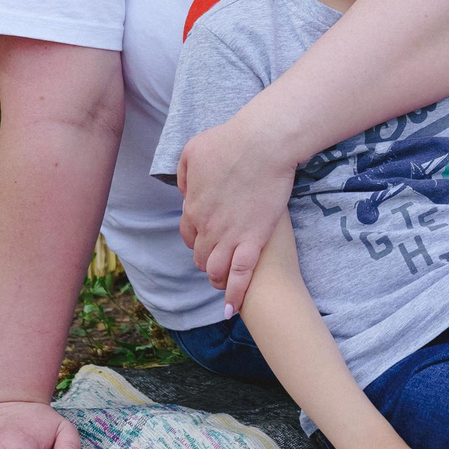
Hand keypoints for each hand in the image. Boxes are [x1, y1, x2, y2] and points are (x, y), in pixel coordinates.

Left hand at [176, 111, 298, 310]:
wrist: (263, 143)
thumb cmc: (230, 140)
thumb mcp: (192, 150)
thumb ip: (185, 174)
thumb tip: (186, 190)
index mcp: (193, 206)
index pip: (187, 234)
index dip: (196, 238)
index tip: (207, 238)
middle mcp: (207, 227)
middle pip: (200, 256)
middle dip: (207, 260)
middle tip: (219, 259)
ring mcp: (230, 236)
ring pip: (216, 270)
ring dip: (217, 280)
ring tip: (224, 284)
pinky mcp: (254, 240)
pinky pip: (241, 275)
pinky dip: (235, 294)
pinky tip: (232, 309)